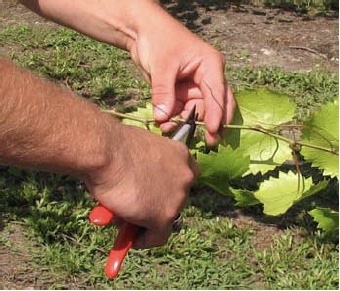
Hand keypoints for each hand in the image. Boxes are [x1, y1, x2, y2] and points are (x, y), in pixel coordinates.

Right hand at [84, 124, 197, 248]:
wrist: (106, 151)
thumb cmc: (114, 145)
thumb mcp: (140, 152)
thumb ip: (147, 167)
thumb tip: (137, 185)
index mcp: (181, 154)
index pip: (184, 176)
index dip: (169, 187)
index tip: (156, 194)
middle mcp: (185, 176)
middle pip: (175, 198)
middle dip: (156, 206)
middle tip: (137, 210)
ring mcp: (177, 197)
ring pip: (165, 218)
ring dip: (146, 221)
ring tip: (124, 220)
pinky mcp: (164, 216)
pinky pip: (157, 236)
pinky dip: (144, 240)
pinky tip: (130, 239)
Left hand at [127, 4, 235, 145]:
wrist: (142, 33)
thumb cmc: (158, 40)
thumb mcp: (162, 66)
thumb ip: (163, 93)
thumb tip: (163, 119)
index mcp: (210, 66)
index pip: (218, 93)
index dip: (217, 113)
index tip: (213, 131)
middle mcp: (207, 78)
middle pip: (215, 106)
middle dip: (212, 124)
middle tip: (210, 143)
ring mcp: (194, 88)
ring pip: (196, 112)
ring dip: (186, 124)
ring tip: (171, 130)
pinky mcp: (182, 94)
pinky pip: (182, 112)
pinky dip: (174, 119)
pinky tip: (164, 123)